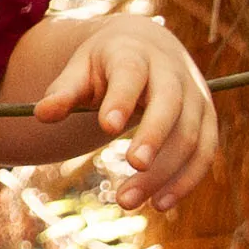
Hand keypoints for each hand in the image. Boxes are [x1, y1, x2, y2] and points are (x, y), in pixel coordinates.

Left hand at [36, 12, 219, 210]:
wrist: (149, 45)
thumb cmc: (108, 62)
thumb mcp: (81, 68)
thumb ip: (63, 91)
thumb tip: (41, 114)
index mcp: (135, 54)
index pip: (131, 74)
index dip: (122, 99)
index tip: (107, 126)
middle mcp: (172, 73)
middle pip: (170, 105)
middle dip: (154, 136)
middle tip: (133, 166)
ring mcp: (195, 96)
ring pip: (190, 135)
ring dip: (164, 171)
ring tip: (127, 201)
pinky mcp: (207, 120)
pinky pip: (205, 152)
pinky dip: (186, 180)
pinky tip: (159, 203)